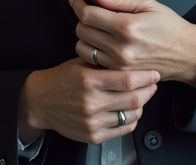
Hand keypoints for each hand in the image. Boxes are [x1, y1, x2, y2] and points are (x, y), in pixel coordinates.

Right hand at [17, 59, 158, 144]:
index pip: (127, 80)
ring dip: (142, 105)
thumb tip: (132, 59)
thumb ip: (105, 63)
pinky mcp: (93, 136)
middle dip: (149, 90)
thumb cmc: (63, 79)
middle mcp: (91, 103)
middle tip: (153, 84)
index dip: (145, 76)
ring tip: (141, 96)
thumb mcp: (81, 63)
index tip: (154, 72)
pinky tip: (130, 110)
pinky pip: (123, 129)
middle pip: (134, 99)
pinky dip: (132, 119)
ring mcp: (92, 122)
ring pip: (131, 115)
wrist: (42, 101)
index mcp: (89, 81)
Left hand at [71, 0, 195, 88]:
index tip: (77, 0)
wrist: (186, 53)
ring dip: (85, 36)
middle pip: (82, 31)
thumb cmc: (169, 26)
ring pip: (83, 48)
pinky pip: (92, 62)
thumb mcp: (147, 4)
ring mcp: (119, 64)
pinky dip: (92, 51)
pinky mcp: (119, 74)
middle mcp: (121, 48)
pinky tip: (101, 44)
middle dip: (82, 19)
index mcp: (127, 26)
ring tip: (97, 30)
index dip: (79, 4)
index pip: (88, 15)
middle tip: (91, 13)